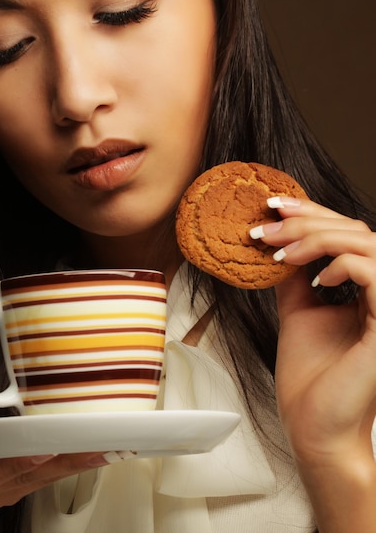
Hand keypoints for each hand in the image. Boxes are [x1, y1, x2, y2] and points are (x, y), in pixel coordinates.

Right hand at [0, 377, 108, 532]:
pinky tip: (87, 455)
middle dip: (56, 465)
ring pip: (27, 486)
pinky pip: (31, 483)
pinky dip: (60, 468)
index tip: (44, 447)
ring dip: (66, 468)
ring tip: (102, 449)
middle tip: (94, 446)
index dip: (12, 464)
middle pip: (12, 483)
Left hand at [250, 197, 375, 530]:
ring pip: (366, 243)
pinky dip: (340, 264)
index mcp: (365, 288)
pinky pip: (374, 273)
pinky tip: (313, 278)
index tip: (272, 206)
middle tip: (265, 226)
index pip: (347, 234)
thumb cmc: (310, 375)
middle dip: (306, 220)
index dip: (312, 212)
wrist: (314, 424)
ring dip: (315, 238)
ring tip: (278, 252)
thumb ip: (295, 276)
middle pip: (357, 230)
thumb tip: (276, 242)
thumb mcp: (298, 310)